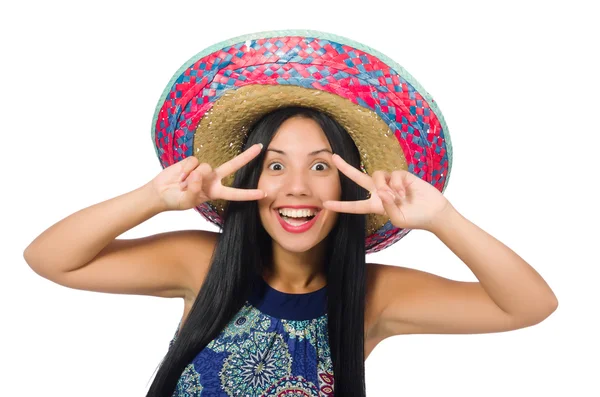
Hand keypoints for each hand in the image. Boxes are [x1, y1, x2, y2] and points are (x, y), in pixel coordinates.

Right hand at [150, 144, 265, 210]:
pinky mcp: (192, 161)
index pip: (235, 194)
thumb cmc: (176, 200)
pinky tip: (180, 177)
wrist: (161, 192)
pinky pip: (193, 162)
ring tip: (182, 185)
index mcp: (215, 192)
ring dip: (191, 178)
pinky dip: (185, 170)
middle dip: (247, 156)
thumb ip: (194, 190)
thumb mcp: (187, 202)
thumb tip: (198, 175)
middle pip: (233, 166)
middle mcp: (213, 179)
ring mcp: (203, 169)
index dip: (249, 194)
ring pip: (206, 167)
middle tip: (260, 147)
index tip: (263, 194)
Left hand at [323, 154, 450, 230]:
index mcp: (375, 206)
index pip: (355, 206)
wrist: (433, 212)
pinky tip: (405, 194)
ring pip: (376, 176)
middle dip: (345, 168)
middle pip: (358, 178)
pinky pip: (392, 175)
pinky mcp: (401, 175)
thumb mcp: (398, 220)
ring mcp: (390, 182)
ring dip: (385, 187)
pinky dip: (397, 186)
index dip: (340, 206)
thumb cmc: (415, 219)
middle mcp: (379, 192)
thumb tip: (382, 191)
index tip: (325, 204)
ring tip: (397, 198)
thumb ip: (388, 208)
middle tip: (332, 158)